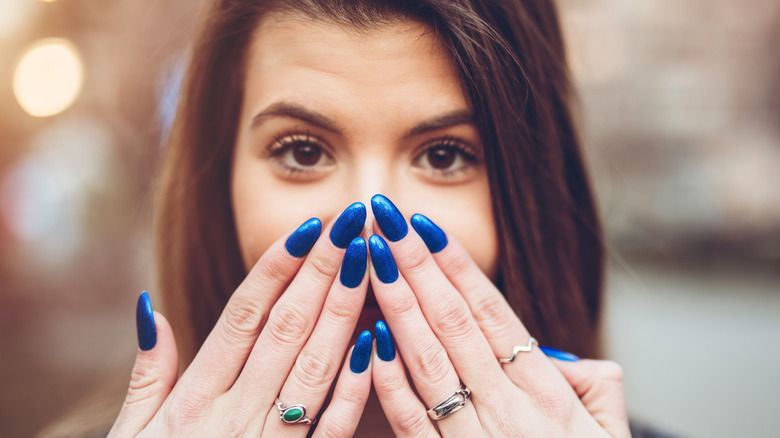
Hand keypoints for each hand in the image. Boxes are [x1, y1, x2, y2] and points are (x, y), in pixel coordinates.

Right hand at [109, 203, 373, 436]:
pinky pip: (332, 427)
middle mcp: (234, 415)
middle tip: (352, 222)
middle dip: (322, 271)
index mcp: (195, 399)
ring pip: (314, 367)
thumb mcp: (132, 434)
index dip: (278, 268)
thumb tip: (151, 307)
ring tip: (369, 262)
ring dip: (345, 311)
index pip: (244, 317)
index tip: (309, 226)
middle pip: (285, 330)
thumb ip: (148, 372)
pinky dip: (355, 384)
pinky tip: (377, 340)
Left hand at [367, 195, 629, 436]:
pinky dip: (390, 382)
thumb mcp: (608, 436)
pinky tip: (370, 340)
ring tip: (371, 260)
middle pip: (455, 325)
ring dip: (397, 307)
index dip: (459, 269)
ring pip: (429, 362)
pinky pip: (413, 423)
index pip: (495, 316)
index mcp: (547, 394)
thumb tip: (562, 352)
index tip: (427, 228)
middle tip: (386, 220)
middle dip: (417, 268)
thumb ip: (595, 386)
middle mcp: (510, 409)